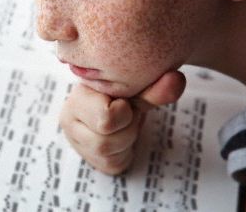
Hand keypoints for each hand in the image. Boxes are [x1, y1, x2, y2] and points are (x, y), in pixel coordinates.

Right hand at [60, 71, 186, 173]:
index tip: (122, 101)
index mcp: (76, 98)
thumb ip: (152, 88)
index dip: (124, 112)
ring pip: (107, 153)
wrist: (119, 103)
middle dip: (127, 128)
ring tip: (125, 125)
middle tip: (127, 115)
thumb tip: (176, 80)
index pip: (105, 118)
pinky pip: (113, 165)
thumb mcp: (135, 88)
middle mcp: (68, 121)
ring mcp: (77, 143)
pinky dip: (125, 153)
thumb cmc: (124, 92)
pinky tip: (123, 138)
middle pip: (105, 141)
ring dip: (127, 139)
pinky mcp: (91, 160)